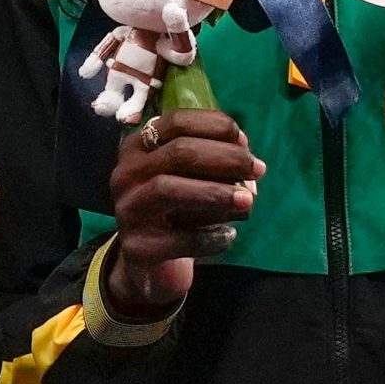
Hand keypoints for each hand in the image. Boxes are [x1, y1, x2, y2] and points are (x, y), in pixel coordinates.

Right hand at [103, 110, 263, 318]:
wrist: (149, 261)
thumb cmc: (177, 208)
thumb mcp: (188, 177)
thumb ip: (212, 158)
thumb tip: (243, 147)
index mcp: (138, 148)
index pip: (176, 122)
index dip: (216, 126)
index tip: (246, 143)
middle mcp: (125, 174)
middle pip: (178, 152)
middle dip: (226, 158)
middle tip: (258, 169)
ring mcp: (128, 210)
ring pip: (169, 189)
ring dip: (216, 192)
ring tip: (249, 201)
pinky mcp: (138, 247)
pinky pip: (179, 239)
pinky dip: (211, 237)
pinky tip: (229, 235)